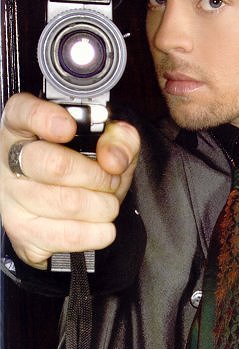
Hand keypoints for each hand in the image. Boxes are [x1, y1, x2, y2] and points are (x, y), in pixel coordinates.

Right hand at [0, 93, 139, 268]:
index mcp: (24, 127)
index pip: (23, 113)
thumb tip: (114, 158)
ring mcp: (12, 196)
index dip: (45, 119)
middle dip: (99, 176)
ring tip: (106, 203)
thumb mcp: (107, 144)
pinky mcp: (22, 230)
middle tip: (111, 180)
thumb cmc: (83, 169)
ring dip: (104, 206)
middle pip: (56, 165)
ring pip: (68, 203)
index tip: (68, 127)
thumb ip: (119, 139)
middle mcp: (10, 159)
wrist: (68, 210)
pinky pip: (68, 235)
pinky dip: (98, 232)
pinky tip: (100, 225)